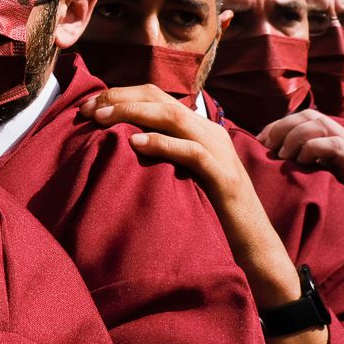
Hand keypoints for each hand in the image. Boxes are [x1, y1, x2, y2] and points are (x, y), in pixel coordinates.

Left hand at [84, 87, 328, 343]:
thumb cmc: (211, 214)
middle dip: (120, 98)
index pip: (156, 97)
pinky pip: (192, 152)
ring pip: (173, 117)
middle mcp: (210, 132)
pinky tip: (136, 143)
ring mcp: (220, 152)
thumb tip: (120, 144)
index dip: (121, 95)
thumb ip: (160, 155)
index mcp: (199, 129)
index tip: (89, 105)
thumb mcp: (180, 176)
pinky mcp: (225, 178)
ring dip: (133, 113)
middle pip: (160, 99)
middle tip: (88, 108)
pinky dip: (162, 143)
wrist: (255, 248)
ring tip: (102, 118)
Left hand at [258, 110, 343, 237]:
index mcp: (336, 140)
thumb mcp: (317, 179)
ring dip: (295, 136)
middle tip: (267, 146)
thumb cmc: (343, 207)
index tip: (261, 141)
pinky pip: (336, 144)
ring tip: (283, 156)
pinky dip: (313, 147)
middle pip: (311, 115)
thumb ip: (301, 164)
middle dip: (283, 126)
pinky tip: (302, 162)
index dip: (280, 124)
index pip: (305, 117)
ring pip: (321, 123)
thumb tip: (269, 156)